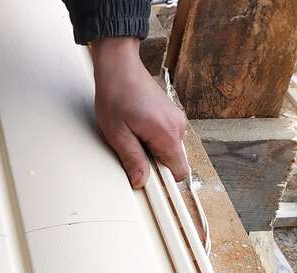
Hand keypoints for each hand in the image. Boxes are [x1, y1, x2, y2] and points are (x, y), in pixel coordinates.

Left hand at [92, 37, 188, 186]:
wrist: (119, 66)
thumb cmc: (116, 94)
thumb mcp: (118, 134)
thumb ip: (132, 160)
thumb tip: (141, 182)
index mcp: (167, 134)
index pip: (179, 171)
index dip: (163, 180)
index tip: (148, 180)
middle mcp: (178, 126)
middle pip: (173, 161)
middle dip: (153, 163)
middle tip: (131, 151)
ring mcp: (176, 119)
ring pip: (168, 149)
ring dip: (151, 150)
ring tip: (131, 135)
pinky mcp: (170, 114)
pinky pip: (165, 137)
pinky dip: (152, 139)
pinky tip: (136, 128)